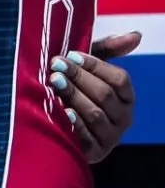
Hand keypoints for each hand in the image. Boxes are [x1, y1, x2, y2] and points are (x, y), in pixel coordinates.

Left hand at [48, 31, 139, 162]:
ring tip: (54, 81)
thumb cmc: (71, 88)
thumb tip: (137, 34)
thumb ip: (106, 51)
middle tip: (56, 65)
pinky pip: (87, 138)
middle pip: (106, 95)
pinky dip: (75, 125)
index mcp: (125, 97)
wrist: (51, 124)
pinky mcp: (94, 153)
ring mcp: (110, 137)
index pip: (120, 79)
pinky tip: (63, 112)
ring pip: (96, 114)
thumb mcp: (85, 68)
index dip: (96, 66)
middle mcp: (123, 118)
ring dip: (74, 96)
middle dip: (79, 78)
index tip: (71, 55)